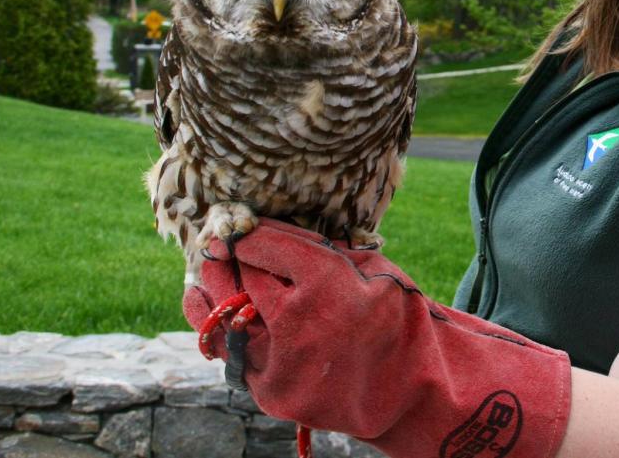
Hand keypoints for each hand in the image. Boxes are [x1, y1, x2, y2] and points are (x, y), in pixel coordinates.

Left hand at [184, 218, 570, 457]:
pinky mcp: (273, 393)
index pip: (263, 244)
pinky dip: (223, 331)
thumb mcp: (370, 265)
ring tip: (205, 273)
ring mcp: (282, 361)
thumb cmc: (394, 315)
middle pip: (239, 276)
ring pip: (223, 317)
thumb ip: (321, 248)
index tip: (240, 225)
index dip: (248, 232)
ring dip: (210, 290)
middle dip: (226, 256)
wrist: (413, 388)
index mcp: (326, 280)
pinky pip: (234, 355)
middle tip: (215, 243)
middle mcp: (298, 320)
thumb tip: (270, 228)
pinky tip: (212, 310)